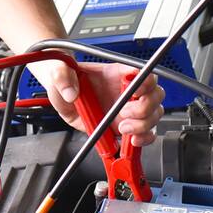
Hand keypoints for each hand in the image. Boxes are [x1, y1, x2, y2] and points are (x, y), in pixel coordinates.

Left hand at [30, 60, 164, 144]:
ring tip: (122, 128)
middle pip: (154, 94)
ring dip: (143, 124)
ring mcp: (128, 107)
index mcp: (115, 73)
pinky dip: (145, 138)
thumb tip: (71, 92)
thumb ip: (61, 76)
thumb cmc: (65, 78)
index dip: (145, 81)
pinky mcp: (125, 124)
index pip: (141, 72)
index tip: (136, 92)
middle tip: (124, 114)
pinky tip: (132, 140)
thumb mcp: (57, 73)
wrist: (62, 94)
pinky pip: (146, 132)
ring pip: (154, 114)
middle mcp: (126, 89)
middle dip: (144, 107)